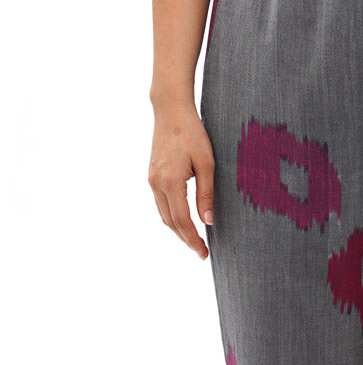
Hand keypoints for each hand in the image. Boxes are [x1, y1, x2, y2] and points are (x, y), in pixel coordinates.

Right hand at [148, 102, 214, 259]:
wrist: (170, 110)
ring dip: (178, 231)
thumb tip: (208, 221)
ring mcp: (151, 179)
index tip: (204, 254)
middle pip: (170, 222)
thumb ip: (206, 193)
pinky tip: (184, 223)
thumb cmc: (192, 133)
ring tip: (195, 241)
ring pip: (163, 215)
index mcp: (170, 181)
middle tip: (202, 253)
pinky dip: (172, 218)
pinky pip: (161, 204)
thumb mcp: (207, 162)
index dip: (193, 240)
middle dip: (186, 240)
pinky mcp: (152, 176)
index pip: (181, 220)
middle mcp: (156, 183)